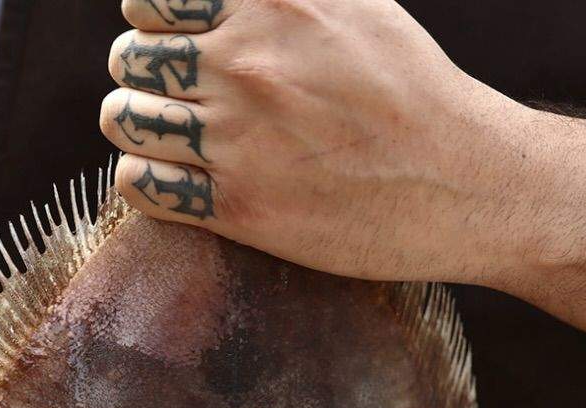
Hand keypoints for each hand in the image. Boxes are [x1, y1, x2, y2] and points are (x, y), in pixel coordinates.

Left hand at [99, 0, 564, 287]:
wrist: (464, 183)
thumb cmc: (412, 93)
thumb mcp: (356, 3)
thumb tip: (226, 0)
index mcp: (272, 5)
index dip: (153, 22)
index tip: (176, 44)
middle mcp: (246, 65)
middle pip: (130, 59)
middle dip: (143, 77)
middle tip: (176, 99)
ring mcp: (237, 139)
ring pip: (122, 119)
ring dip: (136, 127)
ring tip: (169, 139)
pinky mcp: (238, 208)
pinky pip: (139, 183)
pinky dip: (144, 178)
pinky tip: (174, 180)